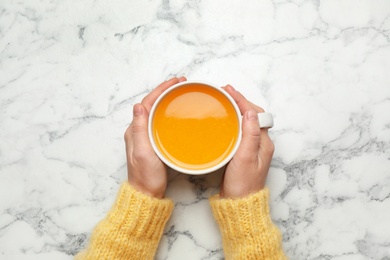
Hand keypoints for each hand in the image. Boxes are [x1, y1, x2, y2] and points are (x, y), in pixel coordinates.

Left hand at [124, 76, 186, 197]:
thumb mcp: (143, 153)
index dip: (160, 90)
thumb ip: (140, 130)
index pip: (147, 103)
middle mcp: (138, 131)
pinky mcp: (153, 143)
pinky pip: (160, 122)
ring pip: (156, 112)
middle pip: (152, 104)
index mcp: (135, 130)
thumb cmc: (146, 176)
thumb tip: (138, 106)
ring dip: (167, 100)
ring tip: (180, 93)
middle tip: (181, 83)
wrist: (146, 194)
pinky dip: (168, 113)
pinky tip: (177, 113)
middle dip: (165, 91)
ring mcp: (145, 137)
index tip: (174, 82)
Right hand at [220, 85, 274, 197]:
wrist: (239, 203)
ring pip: (247, 121)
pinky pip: (241, 130)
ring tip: (224, 100)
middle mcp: (260, 143)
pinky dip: (233, 120)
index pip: (255, 114)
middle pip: (253, 115)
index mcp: (263, 143)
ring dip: (237, 109)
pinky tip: (225, 120)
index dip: (242, 100)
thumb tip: (250, 112)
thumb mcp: (245, 158)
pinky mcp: (244, 152)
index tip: (229, 91)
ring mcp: (252, 147)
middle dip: (240, 101)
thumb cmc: (242, 184)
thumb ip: (249, 135)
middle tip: (225, 92)